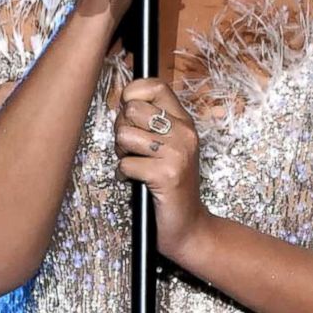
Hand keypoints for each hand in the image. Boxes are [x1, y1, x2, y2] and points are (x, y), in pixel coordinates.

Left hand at [114, 77, 211, 261]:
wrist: (189, 227)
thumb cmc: (171, 186)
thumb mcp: (168, 146)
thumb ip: (151, 122)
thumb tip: (122, 99)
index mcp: (185, 122)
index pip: (155, 86)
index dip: (132, 94)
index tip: (128, 111)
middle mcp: (184, 133)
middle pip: (132, 110)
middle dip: (122, 129)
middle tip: (133, 149)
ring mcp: (177, 154)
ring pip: (125, 136)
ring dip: (122, 154)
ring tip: (136, 165)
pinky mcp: (166, 175)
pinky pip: (125, 164)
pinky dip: (124, 175)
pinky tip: (136, 182)